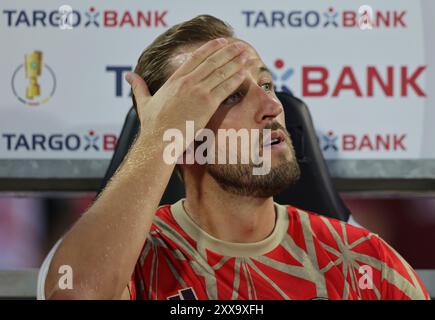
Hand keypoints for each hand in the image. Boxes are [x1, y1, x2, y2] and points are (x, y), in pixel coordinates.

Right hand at [125, 38, 248, 142]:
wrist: (159, 140)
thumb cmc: (152, 126)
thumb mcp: (143, 102)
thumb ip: (139, 86)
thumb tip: (128, 76)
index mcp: (174, 80)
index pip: (196, 57)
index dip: (211, 48)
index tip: (222, 42)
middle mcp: (187, 82)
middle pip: (212, 61)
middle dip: (228, 51)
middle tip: (240, 45)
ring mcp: (198, 91)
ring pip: (221, 72)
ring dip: (236, 62)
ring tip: (247, 54)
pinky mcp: (207, 104)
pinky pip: (225, 87)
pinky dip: (235, 79)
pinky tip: (244, 72)